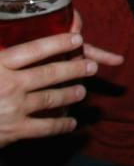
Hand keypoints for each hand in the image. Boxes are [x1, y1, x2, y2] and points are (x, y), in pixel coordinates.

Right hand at [0, 8, 123, 147]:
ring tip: (82, 91)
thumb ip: (0, 49)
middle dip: (75, 68)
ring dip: (71, 94)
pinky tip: (71, 123)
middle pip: (51, 73)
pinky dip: (61, 125)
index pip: (35, 50)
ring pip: (52, 98)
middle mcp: (8, 85)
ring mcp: (13, 109)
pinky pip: (45, 127)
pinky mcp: (14, 131)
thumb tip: (6, 33)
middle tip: (91, 66)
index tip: (77, 39)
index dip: (59, 43)